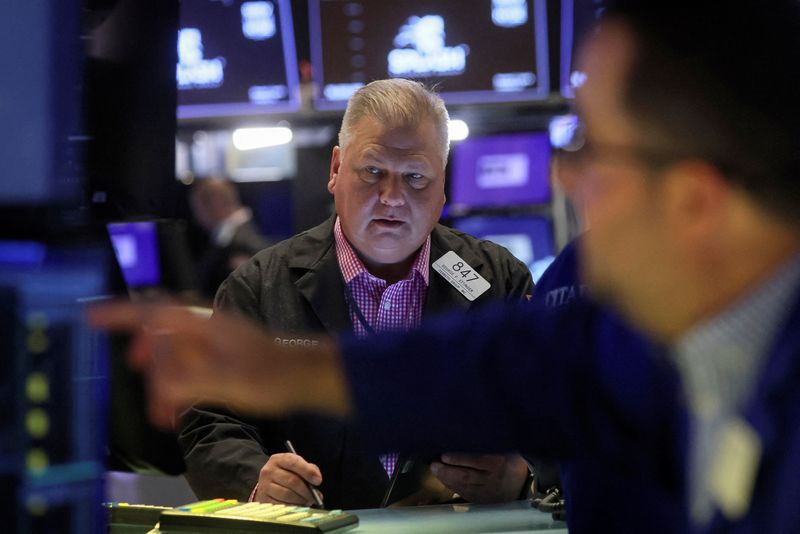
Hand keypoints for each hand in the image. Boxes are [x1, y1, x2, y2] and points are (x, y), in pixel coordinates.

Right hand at [87, 301, 350, 426]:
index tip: (93, 315)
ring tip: (161, 413)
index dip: (121, 314)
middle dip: (145, 355)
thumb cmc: (270, 375)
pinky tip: (177, 409)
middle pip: (159, 332)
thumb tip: (158, 384)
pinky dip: (177, 386)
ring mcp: (213, 341)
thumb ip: (190, 382)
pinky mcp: (220, 356)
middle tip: (136, 369)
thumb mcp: (228, 382)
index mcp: (204, 325)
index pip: (154, 313)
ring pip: (173, 354)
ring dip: (162, 380)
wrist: (302, 377)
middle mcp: (205, 328)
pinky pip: (187, 366)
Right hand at [254, 453, 322, 505]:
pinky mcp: (264, 500)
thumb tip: (316, 479)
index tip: (318, 480)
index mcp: (278, 459)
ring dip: (301, 500)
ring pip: (287, 494)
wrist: (267, 485)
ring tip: (308, 501)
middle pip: (292, 480)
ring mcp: (264, 486)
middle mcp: (269, 471)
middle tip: (315, 496)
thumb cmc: (286, 474)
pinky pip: (282, 505)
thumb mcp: (295, 466)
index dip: (308, 471)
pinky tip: (298, 506)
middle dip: (307, 490)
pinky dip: (293, 507)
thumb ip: (308, 468)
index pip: (294, 462)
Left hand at [430, 452, 529, 502]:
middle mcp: (492, 479)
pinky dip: (453, 488)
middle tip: (434, 464)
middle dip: (448, 471)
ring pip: (464, 487)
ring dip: (447, 479)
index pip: (476, 461)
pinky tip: (444, 481)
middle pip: (467, 476)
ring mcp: (487, 492)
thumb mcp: (505, 449)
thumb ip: (489, 443)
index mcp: (498, 463)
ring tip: (435, 470)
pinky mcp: (483, 500)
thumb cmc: (512, 461)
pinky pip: (466, 495)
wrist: (524, 484)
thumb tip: (469, 428)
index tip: (444, 455)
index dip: (459, 459)